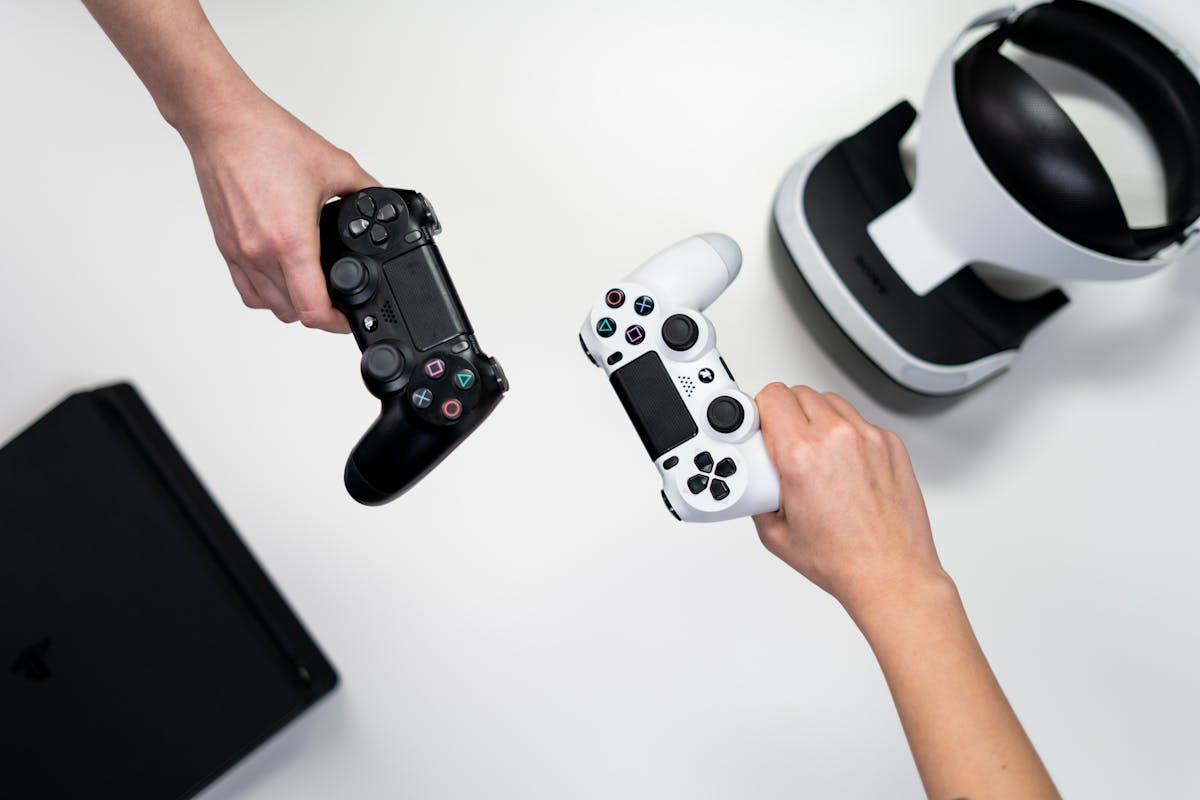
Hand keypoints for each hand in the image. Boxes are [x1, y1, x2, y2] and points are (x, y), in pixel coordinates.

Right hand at [179, 88, 374, 331]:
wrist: (221, 122)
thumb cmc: (266, 138)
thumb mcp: (335, 164)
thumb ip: (365, 189)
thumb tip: (381, 204)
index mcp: (290, 240)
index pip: (312, 309)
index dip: (336, 323)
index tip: (349, 316)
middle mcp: (260, 252)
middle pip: (292, 314)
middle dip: (319, 313)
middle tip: (337, 300)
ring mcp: (239, 252)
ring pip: (268, 306)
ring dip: (292, 305)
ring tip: (312, 290)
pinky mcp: (225, 246)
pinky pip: (246, 290)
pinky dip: (267, 294)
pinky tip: (282, 278)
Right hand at [751, 383, 947, 618]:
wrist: (890, 574)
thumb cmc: (842, 560)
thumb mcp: (774, 532)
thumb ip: (757, 492)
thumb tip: (754, 475)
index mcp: (802, 456)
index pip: (771, 396)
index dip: (759, 413)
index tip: (759, 429)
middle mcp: (837, 438)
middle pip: (798, 393)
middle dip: (784, 415)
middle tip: (782, 446)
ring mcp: (869, 438)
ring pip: (829, 401)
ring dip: (815, 419)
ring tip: (813, 455)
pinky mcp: (891, 444)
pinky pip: (858, 421)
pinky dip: (845, 435)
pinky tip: (842, 465)